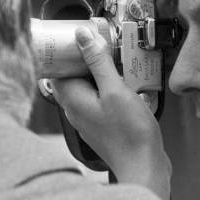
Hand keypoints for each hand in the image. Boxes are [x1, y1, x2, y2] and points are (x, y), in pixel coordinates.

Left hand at [51, 26, 171, 199]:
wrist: (144, 165)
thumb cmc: (130, 132)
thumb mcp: (115, 89)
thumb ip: (97, 61)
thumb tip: (81, 36)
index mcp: (72, 99)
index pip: (56, 67)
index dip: (64, 50)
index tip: (76, 34)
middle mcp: (75, 109)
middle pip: (71, 75)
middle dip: (84, 57)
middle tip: (100, 41)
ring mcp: (87, 117)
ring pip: (86, 85)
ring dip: (98, 70)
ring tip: (116, 58)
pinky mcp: (101, 123)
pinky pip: (98, 97)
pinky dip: (107, 85)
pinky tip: (124, 81)